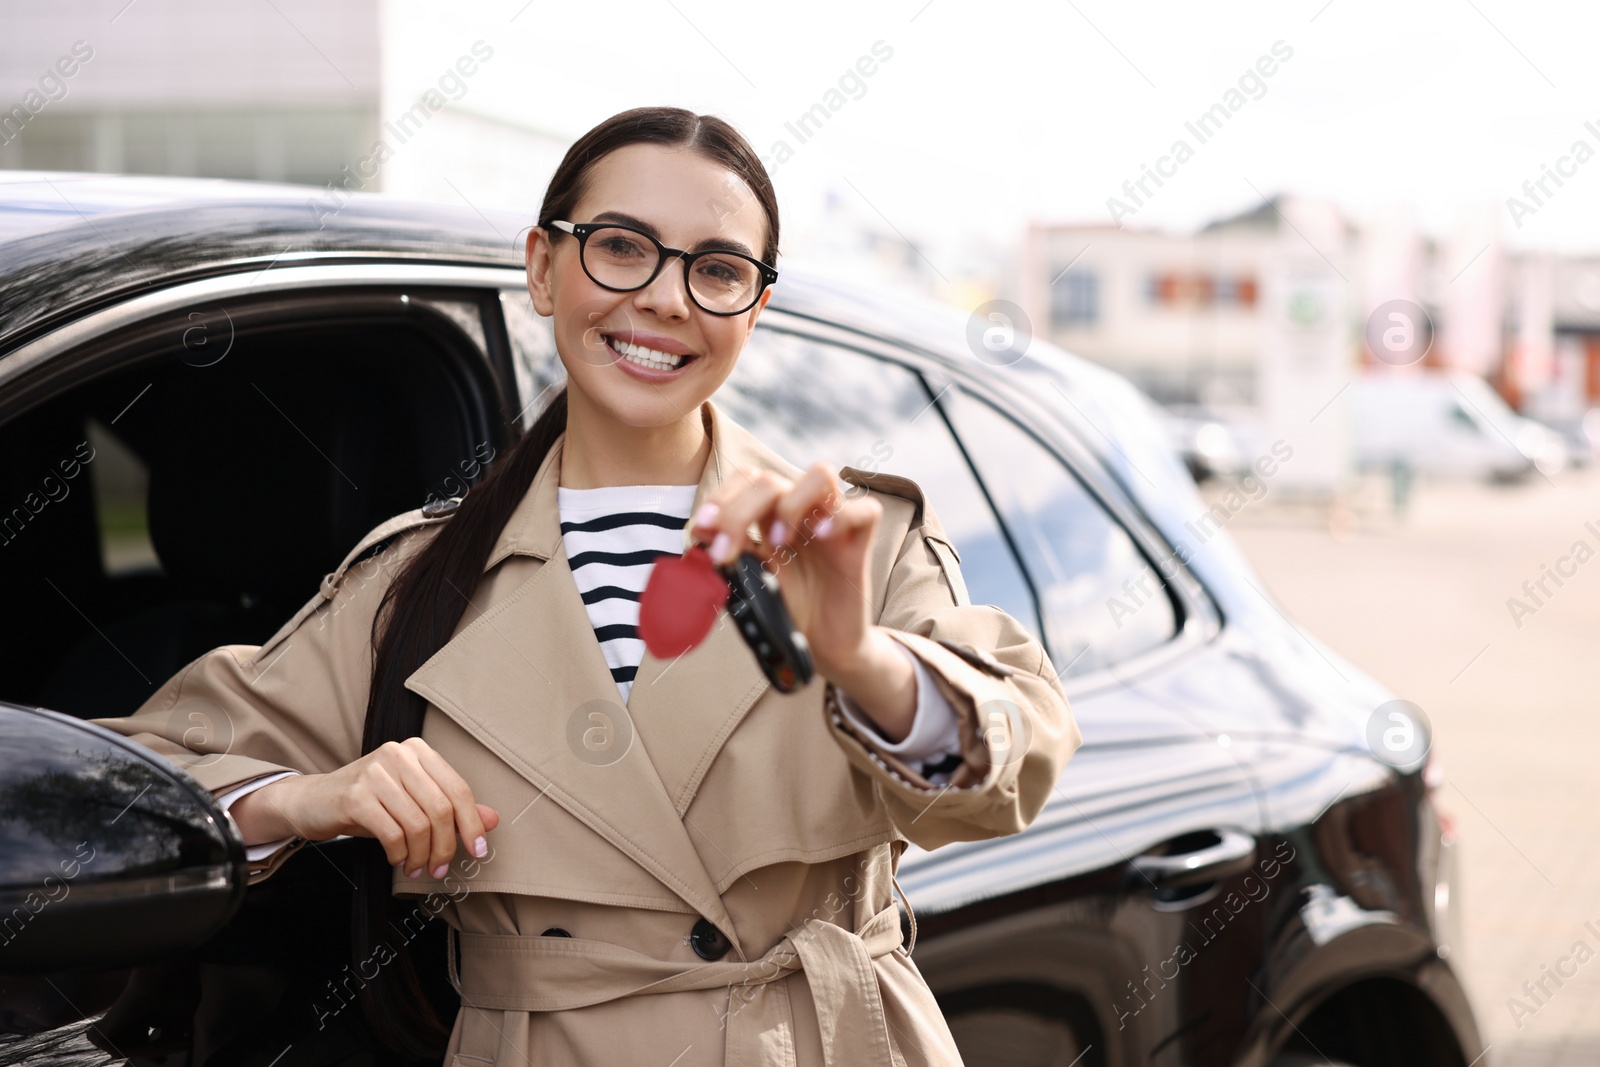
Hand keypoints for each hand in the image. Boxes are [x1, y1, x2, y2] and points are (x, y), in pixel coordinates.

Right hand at [230, 737, 499, 878]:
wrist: (311, 802)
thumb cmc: (368, 802)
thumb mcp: (412, 802)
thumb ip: (451, 807)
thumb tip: (492, 819)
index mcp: (418, 751)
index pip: (458, 789)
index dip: (472, 824)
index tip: (478, 851)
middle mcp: (399, 755)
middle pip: (441, 809)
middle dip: (445, 846)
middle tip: (440, 868)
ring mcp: (375, 772)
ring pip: (418, 824)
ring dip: (421, 855)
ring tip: (416, 868)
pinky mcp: (355, 795)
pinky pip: (392, 833)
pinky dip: (400, 854)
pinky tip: (398, 861)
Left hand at [689, 461, 883, 680]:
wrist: (822, 648)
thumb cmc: (786, 612)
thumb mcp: (748, 584)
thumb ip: (727, 559)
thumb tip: (698, 537)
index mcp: (769, 517)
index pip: (746, 479)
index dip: (721, 497)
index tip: (700, 531)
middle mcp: (800, 513)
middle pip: (770, 479)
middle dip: (738, 512)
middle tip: (725, 554)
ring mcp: (831, 525)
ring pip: (821, 474)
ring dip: (790, 503)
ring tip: (779, 543)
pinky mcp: (859, 546)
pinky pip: (866, 510)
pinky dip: (843, 517)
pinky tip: (823, 537)